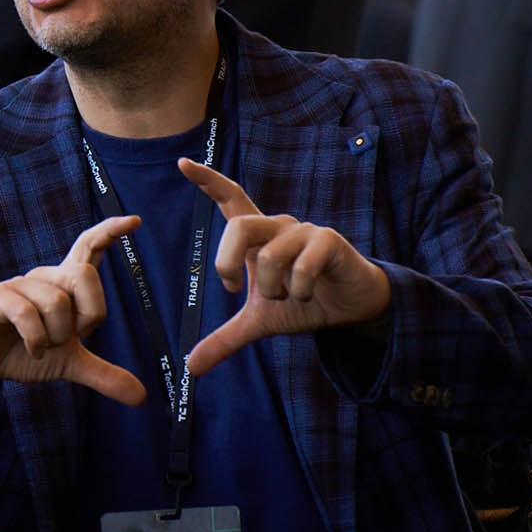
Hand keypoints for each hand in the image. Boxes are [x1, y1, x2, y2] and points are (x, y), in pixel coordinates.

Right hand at [0, 215, 148, 403]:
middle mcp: (46, 278)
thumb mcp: (68, 365)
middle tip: (72, 337)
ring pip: (58, 302)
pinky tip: (32, 351)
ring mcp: (21, 284)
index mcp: (65, 286)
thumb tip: (140, 396)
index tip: (135, 220)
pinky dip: (36, 341)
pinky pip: (28, 313)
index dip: (110, 231)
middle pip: (85, 275)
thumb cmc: (21, 350)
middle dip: (88, 314)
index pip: (89, 247)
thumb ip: (103, 375)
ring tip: (41, 348)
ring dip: (55, 337)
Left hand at [179, 161, 391, 376]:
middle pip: (238, 226)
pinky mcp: (328, 241)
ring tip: (290, 295)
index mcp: (258, 235)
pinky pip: (301, 267)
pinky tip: (311, 293)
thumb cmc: (303, 302)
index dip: (206, 180)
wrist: (351, 309)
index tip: (181, 162)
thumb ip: (225, 340)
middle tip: (235, 289)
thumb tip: (191, 368)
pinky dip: (300, 290)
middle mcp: (277, 225)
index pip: (230, 197)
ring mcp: (303, 230)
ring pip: (270, 257)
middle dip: (228, 263)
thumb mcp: (260, 322)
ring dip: (276, 290)